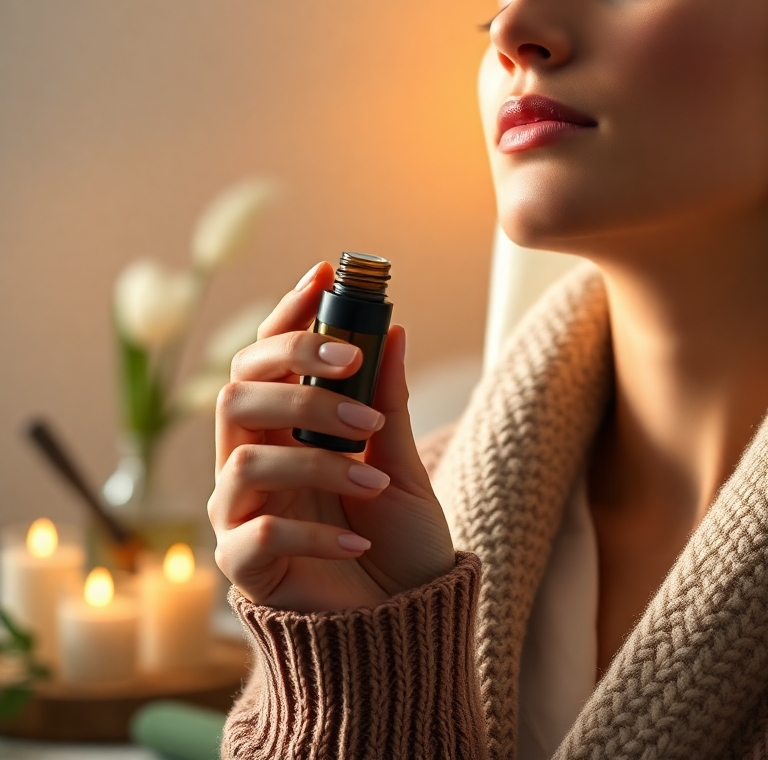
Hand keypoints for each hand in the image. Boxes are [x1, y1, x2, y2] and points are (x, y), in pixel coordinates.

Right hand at [208, 261, 455, 612]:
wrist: (401, 622)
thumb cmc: (397, 540)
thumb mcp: (400, 464)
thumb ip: (389, 402)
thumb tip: (393, 330)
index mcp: (286, 432)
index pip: (266, 360)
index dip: (288, 314)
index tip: (324, 275)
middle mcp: (253, 464)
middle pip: (235, 395)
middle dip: (295, 373)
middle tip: (356, 369)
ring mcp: (241, 516)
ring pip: (241, 461)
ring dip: (314, 455)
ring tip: (373, 473)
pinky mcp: (245, 569)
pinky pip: (259, 535)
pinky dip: (314, 528)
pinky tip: (359, 534)